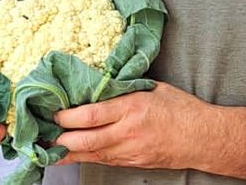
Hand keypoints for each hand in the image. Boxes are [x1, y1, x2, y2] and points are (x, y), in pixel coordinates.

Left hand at [52, 82, 209, 168]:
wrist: (203, 137)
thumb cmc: (181, 109)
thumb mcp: (152, 88)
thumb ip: (124, 87)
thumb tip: (100, 83)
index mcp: (131, 108)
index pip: (90, 115)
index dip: (66, 117)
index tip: (54, 112)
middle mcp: (127, 132)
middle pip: (84, 140)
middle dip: (60, 138)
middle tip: (43, 131)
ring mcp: (129, 151)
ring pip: (90, 154)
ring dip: (67, 151)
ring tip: (48, 146)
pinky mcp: (132, 162)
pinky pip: (103, 160)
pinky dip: (85, 157)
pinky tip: (71, 154)